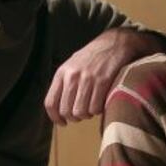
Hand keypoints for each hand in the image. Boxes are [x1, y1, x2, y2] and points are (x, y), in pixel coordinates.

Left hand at [44, 29, 164, 124]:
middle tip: (82, 114)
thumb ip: (65, 83)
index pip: (51, 102)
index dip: (55, 118)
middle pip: (66, 110)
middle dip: (74, 117)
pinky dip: (98, 110)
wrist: (114, 43)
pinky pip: (96, 107)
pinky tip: (100, 103)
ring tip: (92, 108)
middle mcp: (72, 76)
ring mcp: (88, 79)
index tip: (62, 123)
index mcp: (62, 73)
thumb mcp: (73, 65)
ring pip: (81, 112)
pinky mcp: (103, 81)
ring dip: (87, 115)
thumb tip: (60, 108)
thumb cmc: (93, 57)